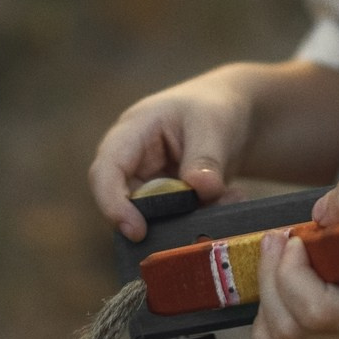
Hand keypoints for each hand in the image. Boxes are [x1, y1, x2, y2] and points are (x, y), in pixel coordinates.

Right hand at [86, 65, 255, 240]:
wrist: (233, 114)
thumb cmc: (213, 107)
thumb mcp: (213, 124)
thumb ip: (206, 157)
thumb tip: (202, 189)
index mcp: (131, 133)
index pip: (105, 172)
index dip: (113, 204)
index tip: (137, 231)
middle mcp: (132, 163)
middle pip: (126, 204)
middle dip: (162, 218)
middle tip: (202, 217)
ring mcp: (150, 185)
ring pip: (155, 218)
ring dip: (191, 217)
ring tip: (229, 197)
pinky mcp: (169, 202)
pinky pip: (178, 220)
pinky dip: (205, 214)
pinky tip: (233, 197)